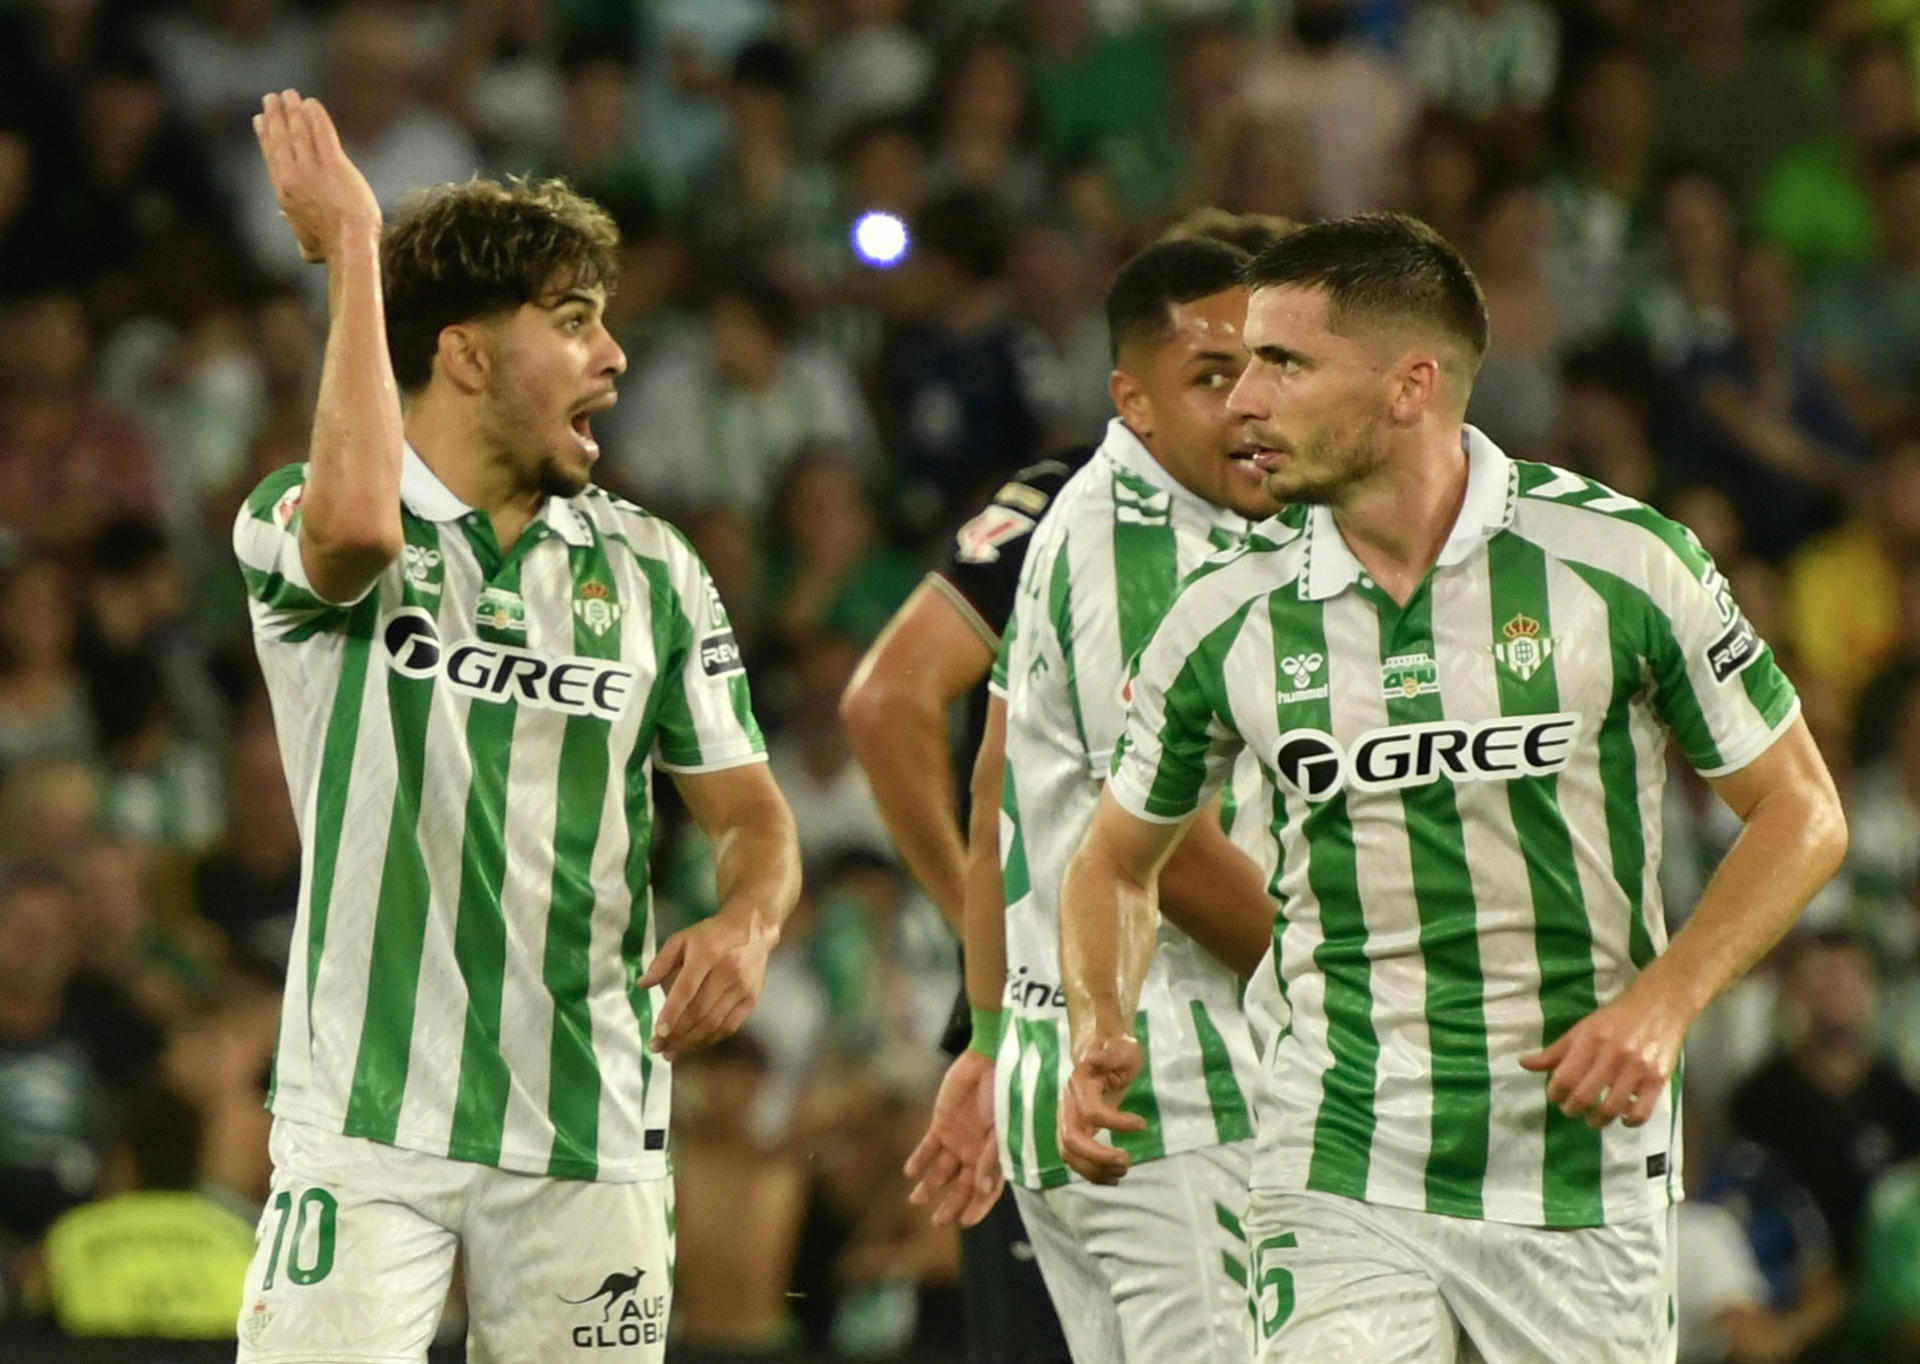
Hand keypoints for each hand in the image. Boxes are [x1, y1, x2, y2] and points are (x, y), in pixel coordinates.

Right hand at [252, 89, 381, 262]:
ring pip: (299, 132)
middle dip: (275, 115)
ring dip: (293, 110)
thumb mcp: (303, 240)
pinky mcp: (334, 165)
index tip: (260, 120)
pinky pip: (323, 134)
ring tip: (289, 95)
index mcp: (283, 192)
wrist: (350, 245)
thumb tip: (283, 217)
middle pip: (281, 138)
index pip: (271, 155)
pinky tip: (312, 103)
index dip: (265, 134)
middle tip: (271, 98)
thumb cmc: (330, 248)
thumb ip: (291, 224)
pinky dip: (316, 116)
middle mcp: (293, 177)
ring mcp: (313, 170)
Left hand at [639, 911, 777, 1060]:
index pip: (687, 989)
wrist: (752, 929)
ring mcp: (742, 988)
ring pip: (714, 1023)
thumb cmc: (711, 935)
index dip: (672, 1013)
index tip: (658, 1032)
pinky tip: (694, 1045)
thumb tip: (641, 984)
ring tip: (671, 1052)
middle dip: (677, 1034)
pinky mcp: (752, 999)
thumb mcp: (682, 939)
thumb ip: (661, 962)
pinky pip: (729, 1026)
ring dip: (691, 1042)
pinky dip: (710, 1039)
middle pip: (700, 1011)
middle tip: (657, 1047)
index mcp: (707, 953)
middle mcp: (727, 972)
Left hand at [904, 1050, 1003, 1227]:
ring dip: (930, 1186)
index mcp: (996, 1156)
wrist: (988, 1060)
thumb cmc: (1005, 1093)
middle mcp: (976, 1152)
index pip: (988, 1190)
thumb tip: (983, 1189)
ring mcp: (958, 1139)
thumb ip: (991, 1157)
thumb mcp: (1002, 1127)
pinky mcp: (941, 1124)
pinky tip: (910, 1173)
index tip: (966, 1222)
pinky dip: (919, 1161)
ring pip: (941, 1171)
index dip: (978, 1207)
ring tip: (915, 1200)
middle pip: (962, 1186)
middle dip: (951, 1204)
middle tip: (939, 1222)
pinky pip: (928, 1148)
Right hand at [1058, 1032, 1145, 1183]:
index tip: (1142, 1124)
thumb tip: (1093, 1056)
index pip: (1091, 1111)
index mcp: (1079, 1084)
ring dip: (1094, 1169)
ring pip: (1069, 1154)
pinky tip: (1113, 1178)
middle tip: (1125, 1161)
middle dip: (1097, 1157)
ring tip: (1123, 1170)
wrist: (1101, 1049)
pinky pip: (1075, 1160)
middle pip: (1070, 1140)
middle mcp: (1068, 1105)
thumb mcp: (1122, 1047)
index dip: (1116, 1122)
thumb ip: (1110, 1054)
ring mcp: (1068, 1120)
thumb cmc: (1116, 1048)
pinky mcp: (1075, 1132)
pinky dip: (1092, 1174)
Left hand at [1519, 975, 1690, 1128]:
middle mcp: (1613, 1055)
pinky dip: (1629, 1122)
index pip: (1563, 1078)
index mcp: (1590, 1040)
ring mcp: (1637, 1068)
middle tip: (1570, 1110)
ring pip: (1611, 1108)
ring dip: (1597, 1120)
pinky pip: (1641, 1112)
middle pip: (1584, 1097)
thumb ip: (1555, 1051)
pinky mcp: (1658, 1079)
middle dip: (1572, 1109)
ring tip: (1592, 1119)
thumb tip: (1524, 1064)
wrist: (1659, 1005)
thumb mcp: (1582, 1028)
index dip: (1554, 1093)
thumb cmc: (1616, 1018)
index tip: (1555, 1095)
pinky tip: (1622, 1118)